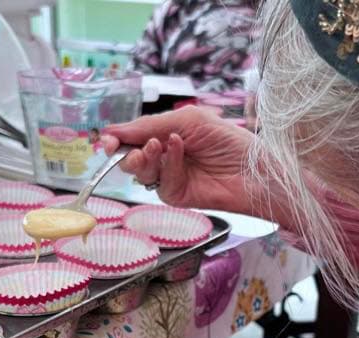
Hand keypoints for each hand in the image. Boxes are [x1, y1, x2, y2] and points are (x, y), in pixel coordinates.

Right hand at [102, 107, 253, 212]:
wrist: (252, 169)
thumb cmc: (227, 140)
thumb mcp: (187, 121)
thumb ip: (149, 125)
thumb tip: (113, 132)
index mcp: (165, 135)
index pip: (132, 138)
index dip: (116, 139)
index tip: (106, 141)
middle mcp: (164, 158)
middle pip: (130, 158)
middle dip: (127, 152)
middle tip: (136, 148)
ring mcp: (169, 178)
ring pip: (141, 173)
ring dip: (146, 158)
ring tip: (159, 147)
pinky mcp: (177, 196)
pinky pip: (161, 184)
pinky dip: (168, 167)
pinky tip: (180, 155)